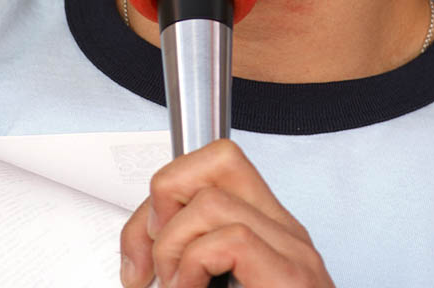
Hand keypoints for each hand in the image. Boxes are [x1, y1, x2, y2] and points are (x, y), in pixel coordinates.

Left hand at [119, 138, 335, 287]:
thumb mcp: (217, 286)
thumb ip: (194, 265)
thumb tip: (140, 252)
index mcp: (267, 235)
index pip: (216, 167)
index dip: (167, 190)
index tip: (144, 244)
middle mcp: (284, 235)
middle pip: (219, 159)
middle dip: (164, 196)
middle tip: (152, 255)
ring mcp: (292, 254)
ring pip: (213, 199)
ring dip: (171, 246)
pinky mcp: (291, 279)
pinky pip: (233, 237)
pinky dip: (194, 264)